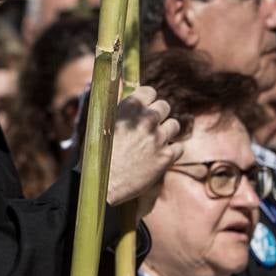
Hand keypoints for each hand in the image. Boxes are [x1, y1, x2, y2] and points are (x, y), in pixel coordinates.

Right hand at [107, 86, 181, 206]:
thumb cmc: (96, 155)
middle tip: (149, 125)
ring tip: (155, 141)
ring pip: (175, 125)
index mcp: (129, 108)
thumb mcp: (100, 125)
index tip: (144, 107)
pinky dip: (171, 151)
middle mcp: (147, 119)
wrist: (103, 184)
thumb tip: (126, 100)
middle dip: (158, 114)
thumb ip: (118, 111)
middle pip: (165, 106)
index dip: (147, 99)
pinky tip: (158, 156)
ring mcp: (159, 137)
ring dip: (166, 131)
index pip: (149, 91)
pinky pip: (179, 147)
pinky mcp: (167, 157)